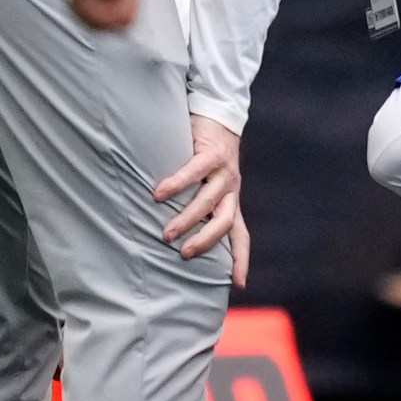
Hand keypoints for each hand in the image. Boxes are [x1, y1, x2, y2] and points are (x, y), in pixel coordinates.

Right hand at [155, 115, 249, 283]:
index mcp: (230, 202)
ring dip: (187, 219)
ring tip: (167, 233)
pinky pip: (195, 172)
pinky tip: (159, 194)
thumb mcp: (205, 186)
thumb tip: (173, 235)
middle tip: (185, 255)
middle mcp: (231, 190)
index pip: (240, 236)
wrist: (217, 116)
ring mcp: (224, 172)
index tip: (239, 284)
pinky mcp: (213, 153)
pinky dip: (177, 184)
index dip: (240, 259)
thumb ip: (197, 207)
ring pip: (208, 201)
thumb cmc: (205, 156)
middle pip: (224, 223)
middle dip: (206, 241)